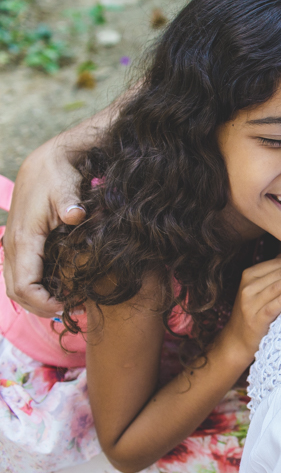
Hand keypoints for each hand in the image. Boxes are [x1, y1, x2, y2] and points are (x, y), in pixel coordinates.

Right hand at [2, 138, 84, 316]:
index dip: (44, 302)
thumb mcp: (66, 188)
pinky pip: (20, 275)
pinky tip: (59, 289)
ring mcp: (13, 246)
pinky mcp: (19, 244)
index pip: (24, 285)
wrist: (46, 163)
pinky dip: (35, 288)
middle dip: (42, 307)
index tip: (69, 305)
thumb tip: (75, 215)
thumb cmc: (58, 177)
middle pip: (17, 292)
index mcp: (24, 240)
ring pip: (15, 286)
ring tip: (68, 303)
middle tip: (73, 309)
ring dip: (38, 300)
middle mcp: (13, 246)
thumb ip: (71, 204)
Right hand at [223, 250, 280, 357]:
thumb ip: (279, 265)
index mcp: (251, 274)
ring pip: (277, 287)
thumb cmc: (255, 309)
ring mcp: (250, 304)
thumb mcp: (263, 286)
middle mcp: (249, 287)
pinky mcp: (255, 320)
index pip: (280, 262)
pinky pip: (270, 308)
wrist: (238, 340)